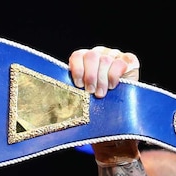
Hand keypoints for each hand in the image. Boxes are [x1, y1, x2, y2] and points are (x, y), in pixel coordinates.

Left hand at [69, 46, 140, 162]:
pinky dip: (116, 75)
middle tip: (91, 92)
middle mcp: (99, 55)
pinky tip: (113, 86)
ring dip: (102, 78)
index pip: (78, 56)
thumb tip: (47, 109)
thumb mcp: (79, 103)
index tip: (78, 85)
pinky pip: (121, 62)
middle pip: (92, 55)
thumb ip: (69, 98)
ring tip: (101, 94)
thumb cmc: (93, 110)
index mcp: (83, 61)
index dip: (77, 69)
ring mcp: (114, 56)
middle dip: (90, 75)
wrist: (115, 120)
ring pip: (106, 59)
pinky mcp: (129, 61)